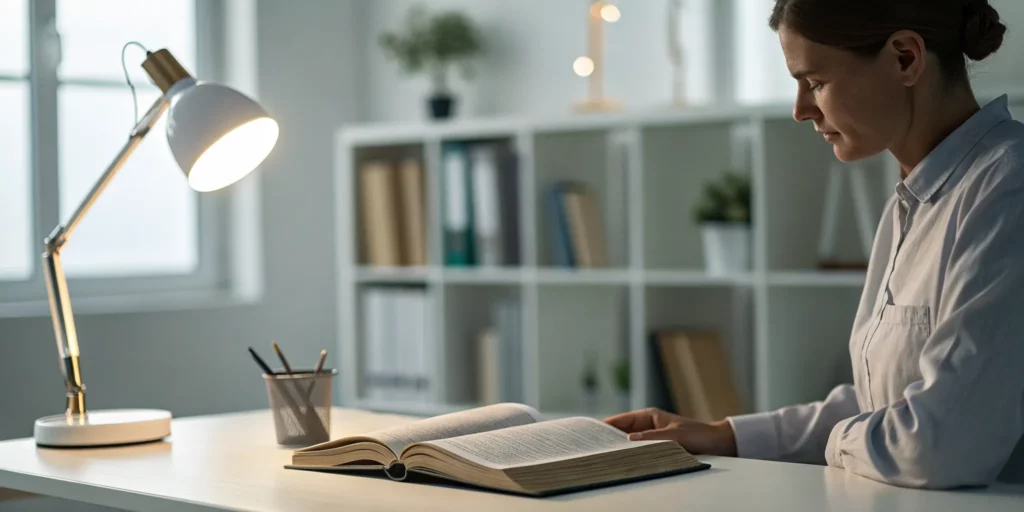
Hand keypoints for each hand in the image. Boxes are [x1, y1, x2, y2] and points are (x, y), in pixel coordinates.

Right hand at [604, 408, 737, 456]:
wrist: (718, 443)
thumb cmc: (698, 435)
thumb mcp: (675, 436)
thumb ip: (652, 438)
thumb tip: (629, 439)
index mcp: (648, 416)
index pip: (619, 421)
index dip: (604, 427)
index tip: (589, 435)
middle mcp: (646, 426)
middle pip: (620, 433)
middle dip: (608, 441)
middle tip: (592, 450)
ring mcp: (650, 437)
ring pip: (628, 444)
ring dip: (619, 450)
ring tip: (603, 459)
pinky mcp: (656, 448)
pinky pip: (638, 452)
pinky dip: (631, 457)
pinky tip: (623, 464)